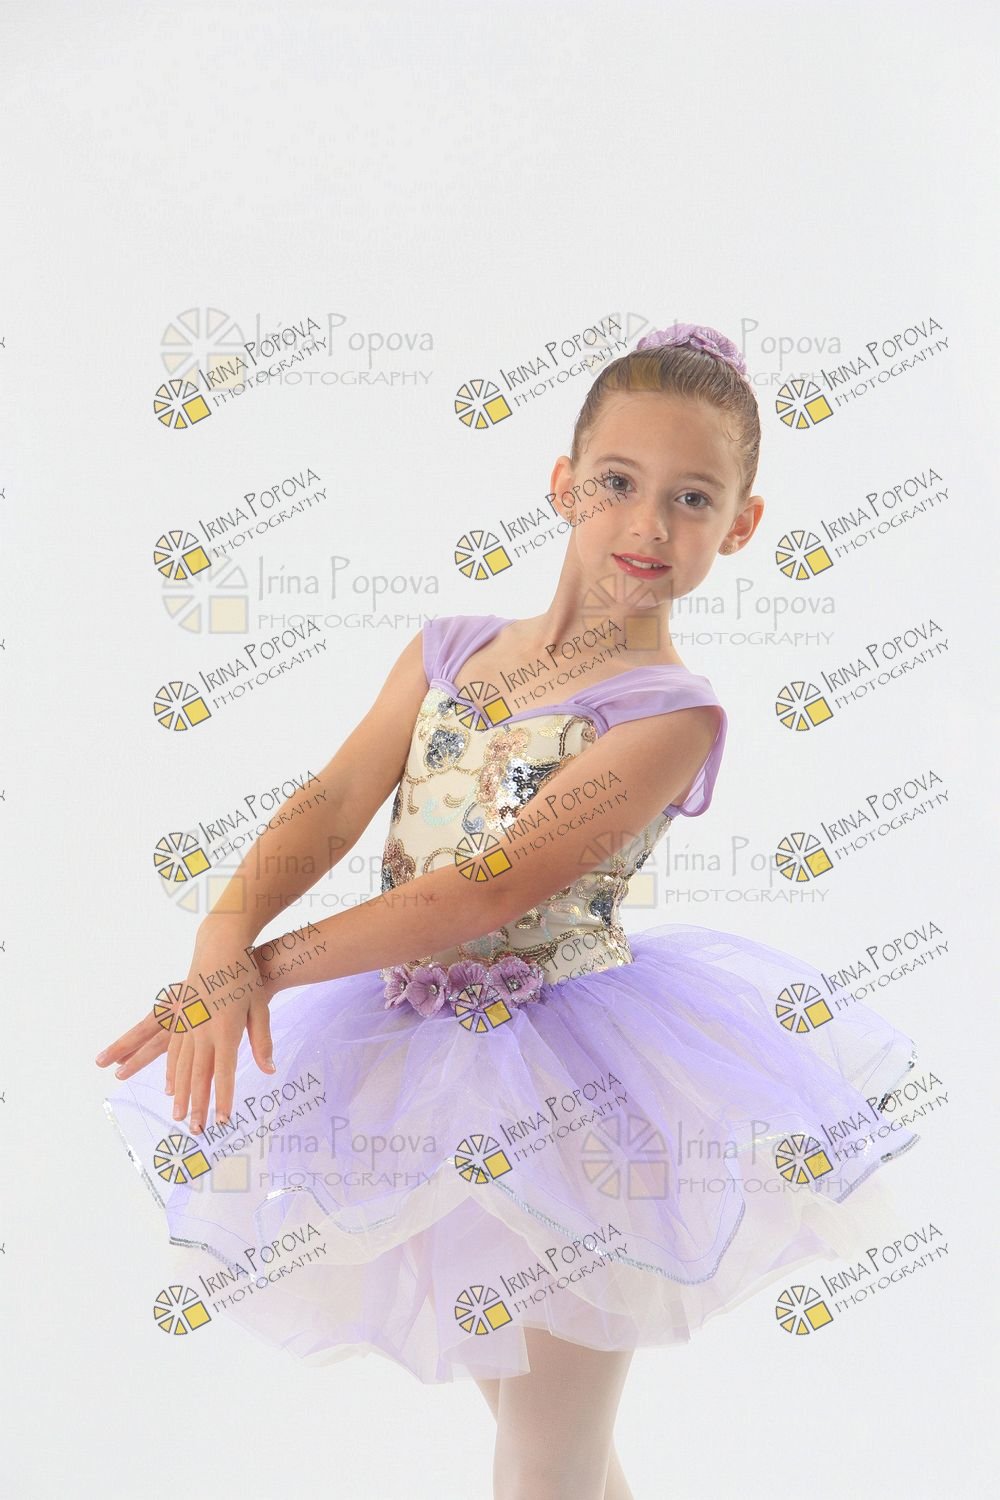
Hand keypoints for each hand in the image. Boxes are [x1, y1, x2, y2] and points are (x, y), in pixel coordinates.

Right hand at [95, 918, 277, 1132]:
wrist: (220, 947)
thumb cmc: (244, 976)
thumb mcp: (259, 1008)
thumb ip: (262, 1041)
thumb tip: (270, 1069)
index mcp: (225, 1030)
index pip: (224, 1074)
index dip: (222, 1099)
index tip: (222, 1121)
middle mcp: (203, 1031)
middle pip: (198, 1076)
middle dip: (198, 1106)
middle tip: (196, 1131)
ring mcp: (188, 1024)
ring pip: (181, 1067)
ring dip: (180, 1094)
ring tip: (179, 1116)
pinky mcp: (181, 1017)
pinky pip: (172, 1051)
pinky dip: (170, 1071)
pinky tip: (169, 1086)